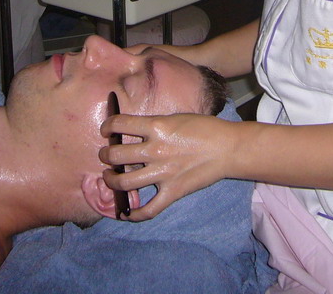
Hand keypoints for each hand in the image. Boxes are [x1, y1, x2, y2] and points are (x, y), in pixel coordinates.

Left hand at [100, 112, 236, 220]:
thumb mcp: (175, 118)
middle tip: (106, 156)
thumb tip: (131, 132)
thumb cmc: (203, 129)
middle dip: (105, 155)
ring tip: (110, 177)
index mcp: (157, 127)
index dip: (108, 126)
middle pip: (116, 155)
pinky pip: (149, 209)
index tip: (106, 130)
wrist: (227, 148)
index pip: (120, 124)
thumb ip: (153, 125)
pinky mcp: (173, 192)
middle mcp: (156, 150)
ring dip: (111, 181)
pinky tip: (127, 212)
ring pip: (124, 183)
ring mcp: (163, 174)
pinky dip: (135, 214)